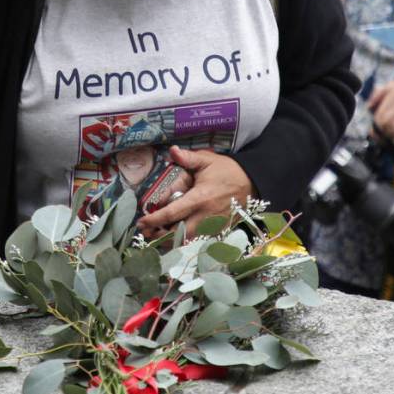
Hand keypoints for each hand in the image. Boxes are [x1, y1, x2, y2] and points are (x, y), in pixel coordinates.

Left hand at [136, 146, 252, 239]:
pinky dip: (186, 242)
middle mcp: (205, 216)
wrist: (253, 183)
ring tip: (156, 238)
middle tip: (145, 233)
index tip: (141, 222)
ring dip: (171, 241)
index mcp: (200, 198)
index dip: (154, 219)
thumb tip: (172, 150)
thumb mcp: (208, 160)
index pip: (172, 213)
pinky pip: (199, 241)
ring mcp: (213, 226)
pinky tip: (175, 239)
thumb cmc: (228, 171)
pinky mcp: (219, 231)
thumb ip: (188, 158)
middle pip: (177, 234)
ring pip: (188, 241)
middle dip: (159, 236)